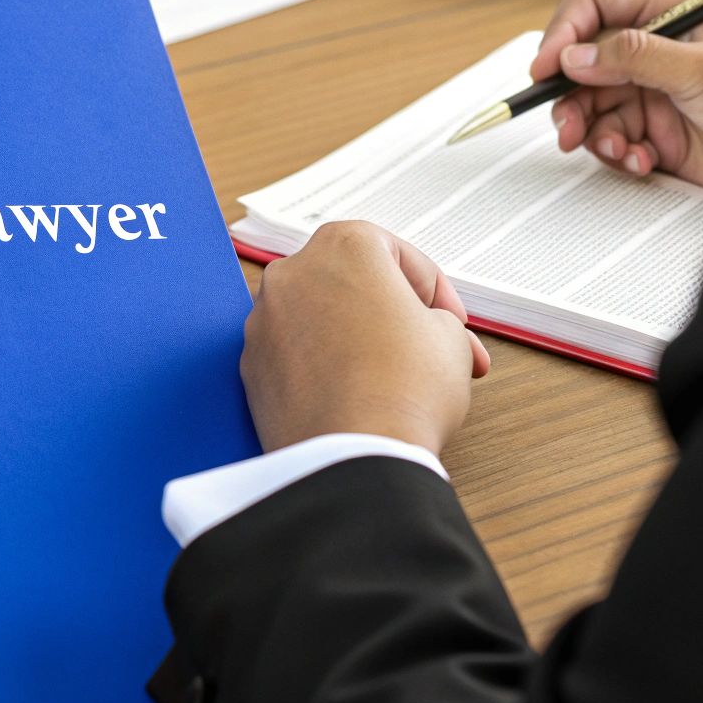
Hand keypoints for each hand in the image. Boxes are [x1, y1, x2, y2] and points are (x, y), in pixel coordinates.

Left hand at [241, 222, 489, 457]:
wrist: (352, 456)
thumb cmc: (404, 388)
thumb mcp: (450, 338)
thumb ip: (436, 317)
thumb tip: (427, 330)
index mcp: (343, 246)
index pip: (398, 255)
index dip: (435, 291)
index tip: (452, 321)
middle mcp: (292, 273)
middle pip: (353, 283)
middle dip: (394, 312)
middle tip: (429, 346)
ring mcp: (262, 319)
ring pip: (321, 318)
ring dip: (356, 337)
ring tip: (395, 374)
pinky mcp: (249, 365)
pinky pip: (295, 354)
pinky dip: (322, 365)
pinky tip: (355, 393)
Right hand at [533, 0, 702, 200]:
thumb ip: (637, 58)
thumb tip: (575, 56)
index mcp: (671, 16)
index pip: (596, 5)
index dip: (564, 33)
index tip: (547, 70)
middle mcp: (656, 52)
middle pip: (582, 63)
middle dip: (569, 97)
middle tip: (568, 125)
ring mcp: (652, 93)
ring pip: (589, 106)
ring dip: (591, 132)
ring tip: (611, 149)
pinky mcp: (654, 133)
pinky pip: (609, 140)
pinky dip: (616, 154)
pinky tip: (640, 160)